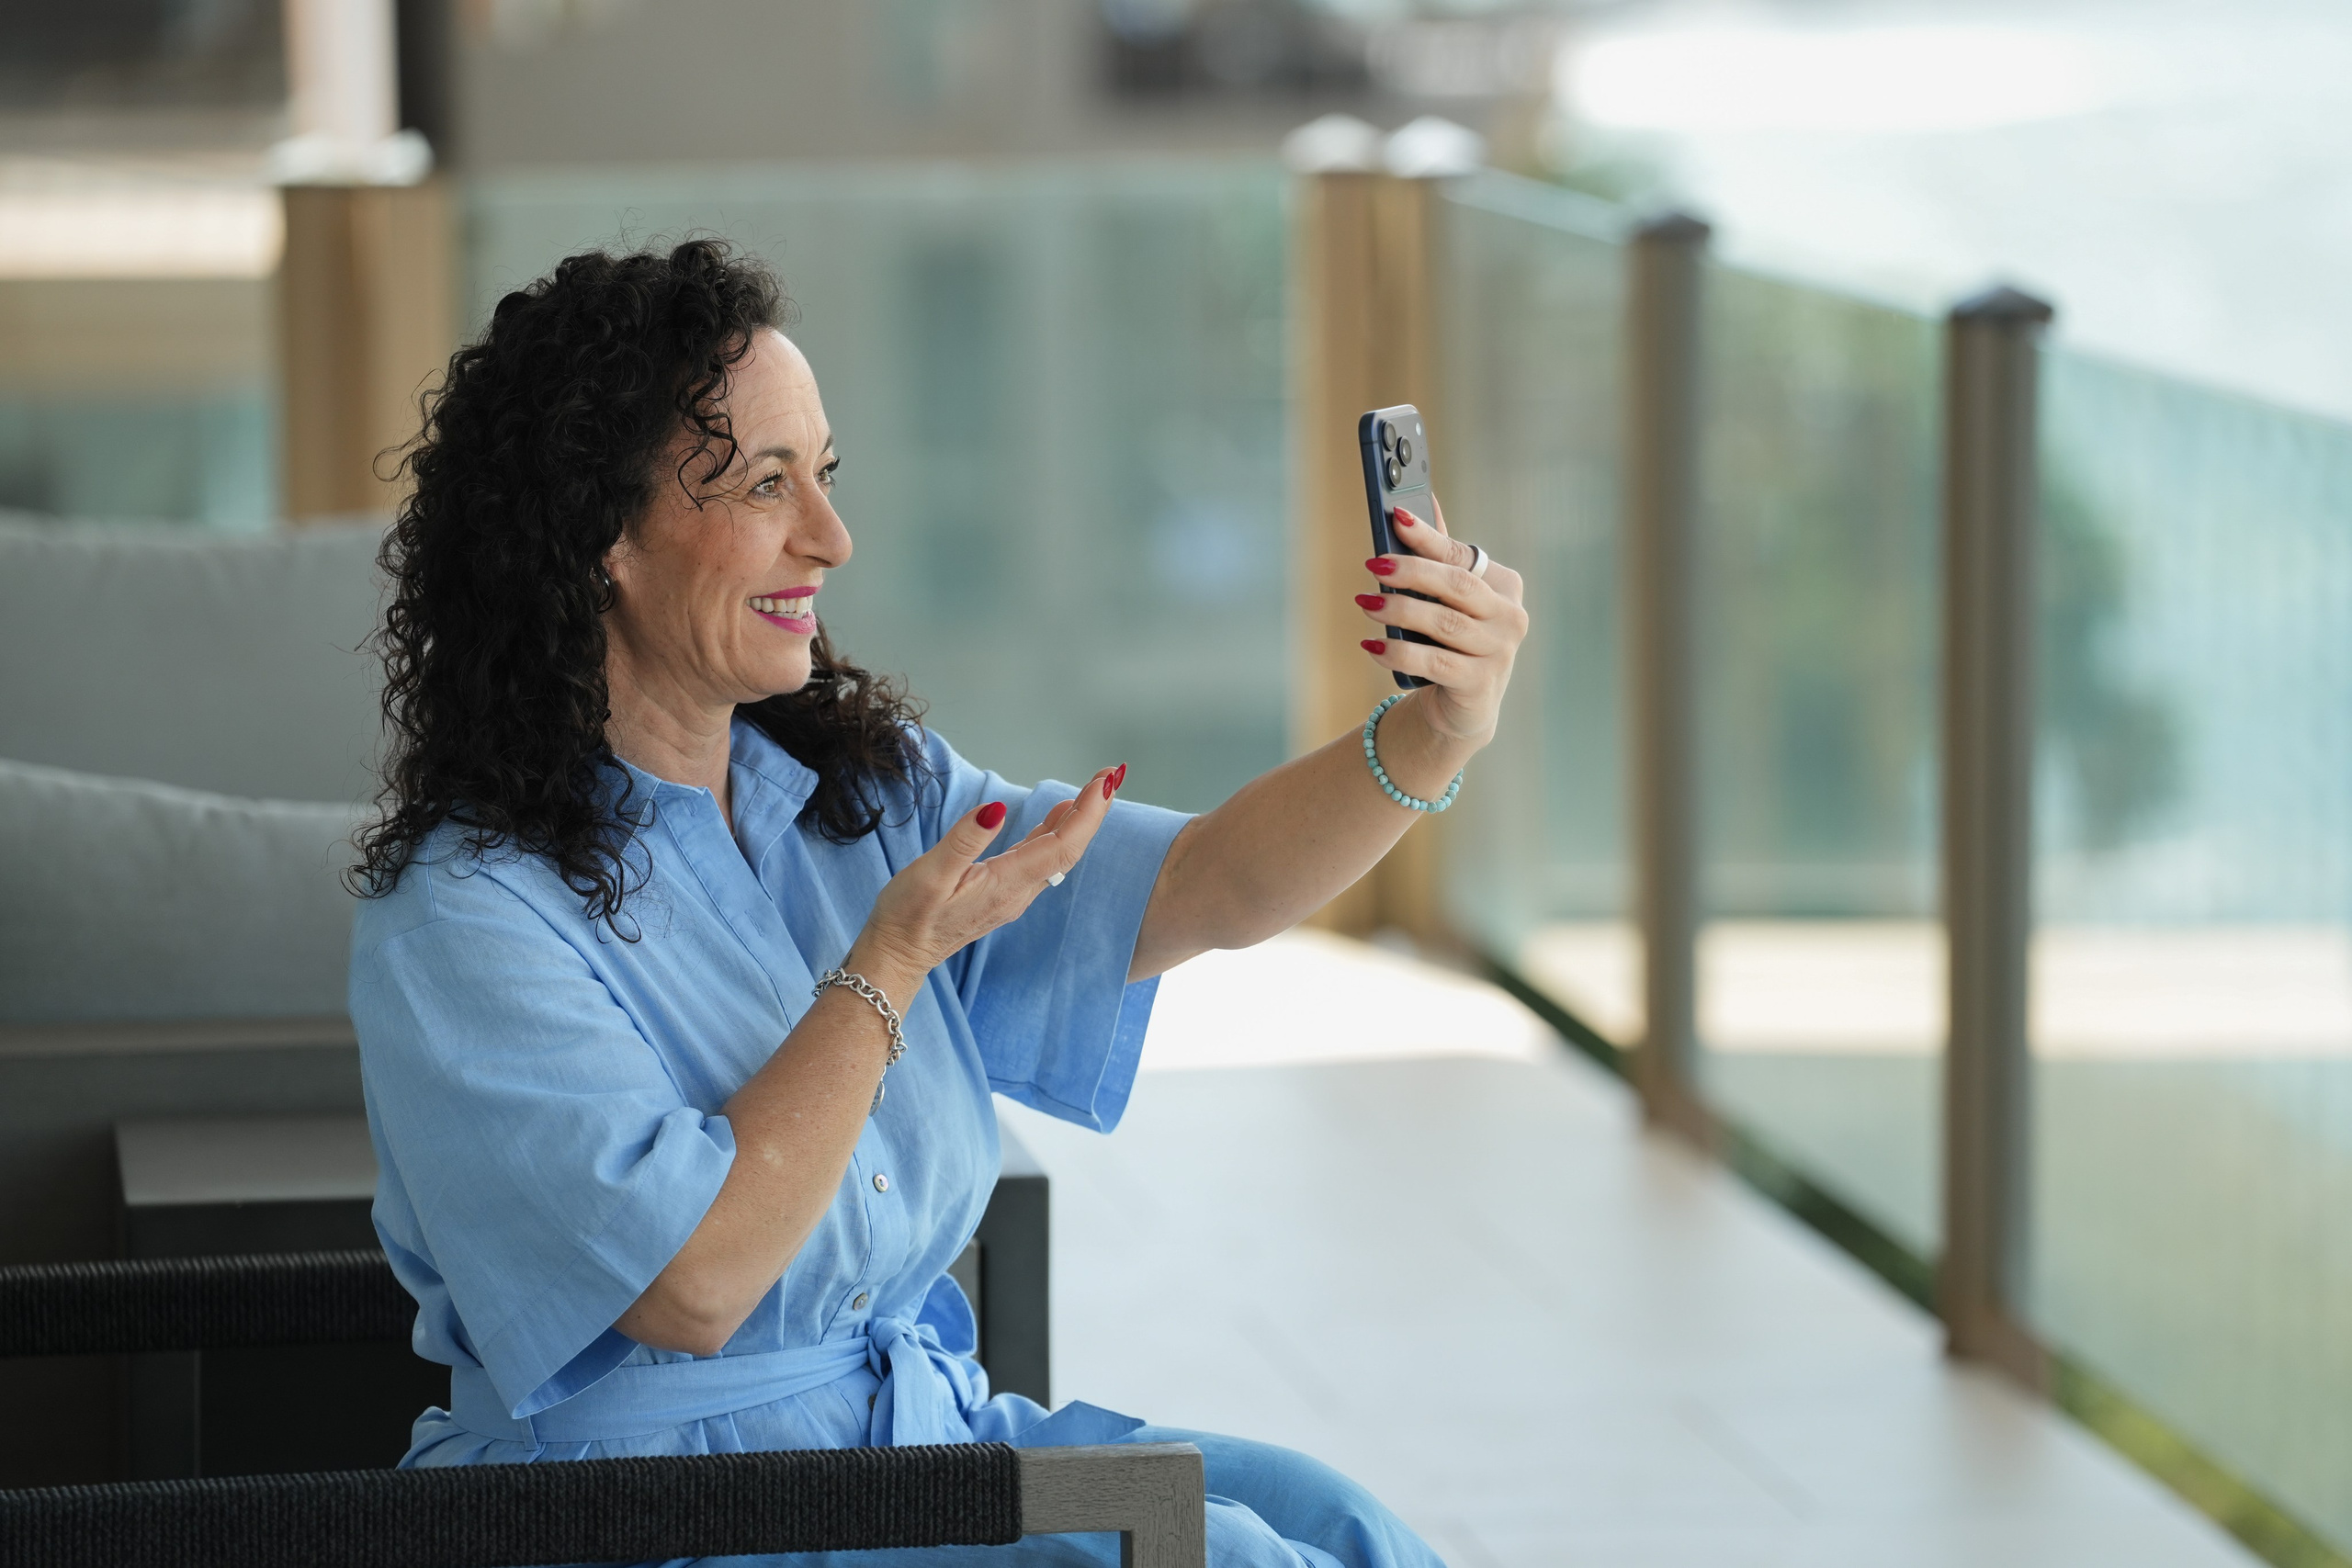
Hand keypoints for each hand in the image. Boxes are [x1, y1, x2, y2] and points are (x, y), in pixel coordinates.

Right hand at [850, 764, 1125, 991]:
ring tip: (1095, 788)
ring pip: (1057, 853)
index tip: (1105, 781)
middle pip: (1069, 848)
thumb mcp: (930, 874)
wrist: (898, 956)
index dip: (1088, 813)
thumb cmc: (908, 917)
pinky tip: (1058, 816)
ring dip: (1078, 820)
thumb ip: (965, 839)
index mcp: (1007, 884)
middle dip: (1093, 810)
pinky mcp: (1002, 892)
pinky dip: (1055, 832)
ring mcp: (1013, 894)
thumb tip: (996, 807)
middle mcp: (1019, 891)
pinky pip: (1040, 859)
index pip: (1063, 845)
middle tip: (1110, 774)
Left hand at [1357, 499, 1527, 744]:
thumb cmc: (1454, 641)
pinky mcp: (1480, 684)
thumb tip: (1418, 501)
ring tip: (1365, 603)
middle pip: (1456, 586)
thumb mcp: (1450, 599)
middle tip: (1372, 565)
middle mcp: (1510, 616)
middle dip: (1412, 572)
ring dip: (1400, 611)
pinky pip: (1434, 663)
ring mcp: (1499, 652)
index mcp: (1504, 585)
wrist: (1464, 706)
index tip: (1396, 517)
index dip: (1428, 537)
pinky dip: (1399, 653)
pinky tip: (1372, 646)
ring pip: (1445, 625)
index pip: (1461, 556)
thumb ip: (1439, 555)